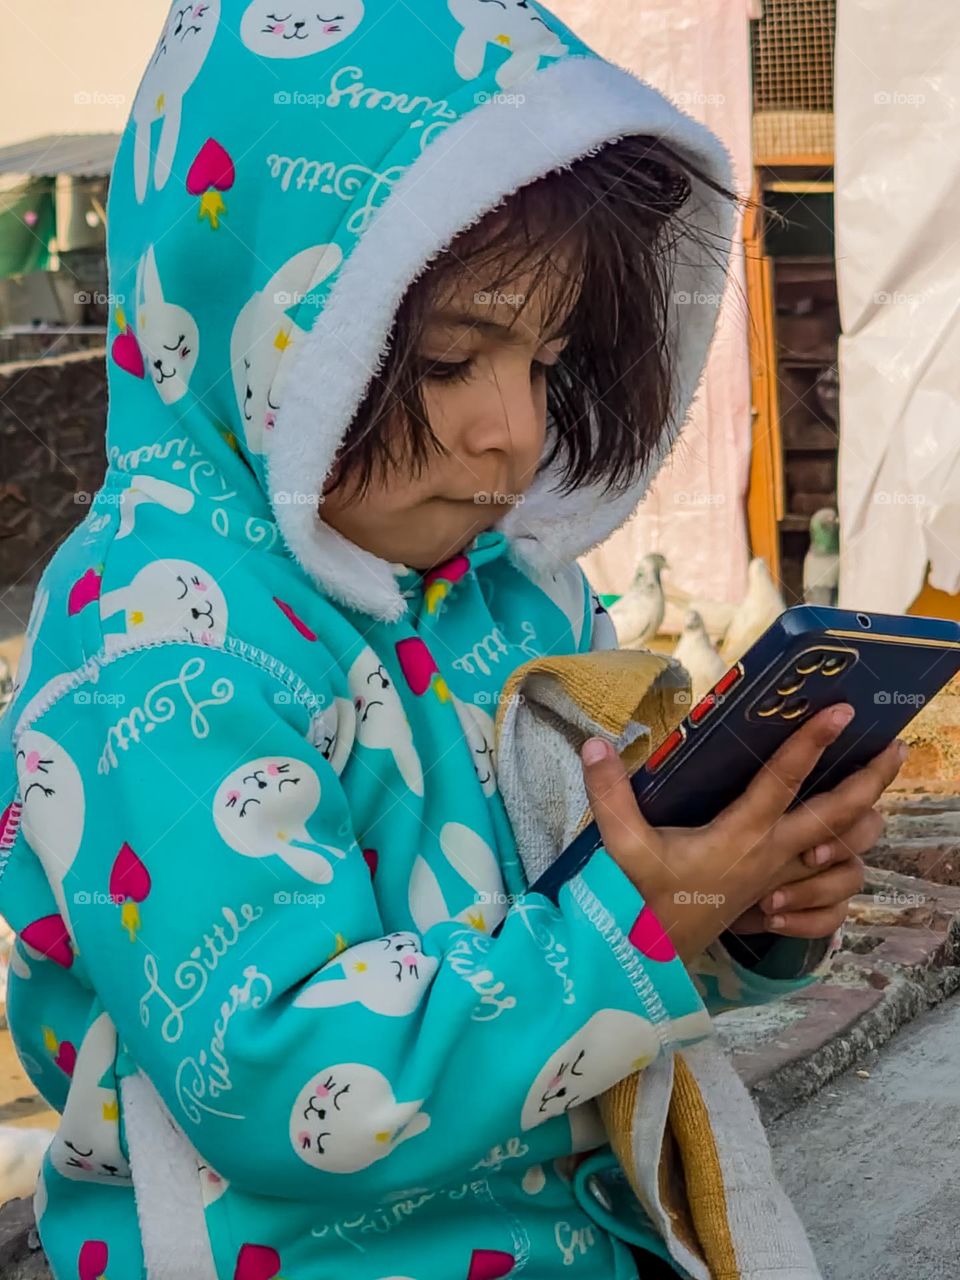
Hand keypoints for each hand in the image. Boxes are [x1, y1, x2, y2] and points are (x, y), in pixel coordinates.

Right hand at [580, 704, 905, 963]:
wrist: (649, 960)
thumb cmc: (640, 901)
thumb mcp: (622, 847)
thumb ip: (610, 794)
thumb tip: (595, 742)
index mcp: (739, 836)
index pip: (782, 781)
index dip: (811, 742)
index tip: (840, 710)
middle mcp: (769, 857)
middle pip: (838, 817)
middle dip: (872, 780)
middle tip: (896, 746)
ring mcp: (779, 882)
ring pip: (846, 856)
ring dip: (865, 828)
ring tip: (874, 795)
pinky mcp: (777, 903)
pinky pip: (832, 900)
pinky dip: (843, 879)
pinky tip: (842, 857)